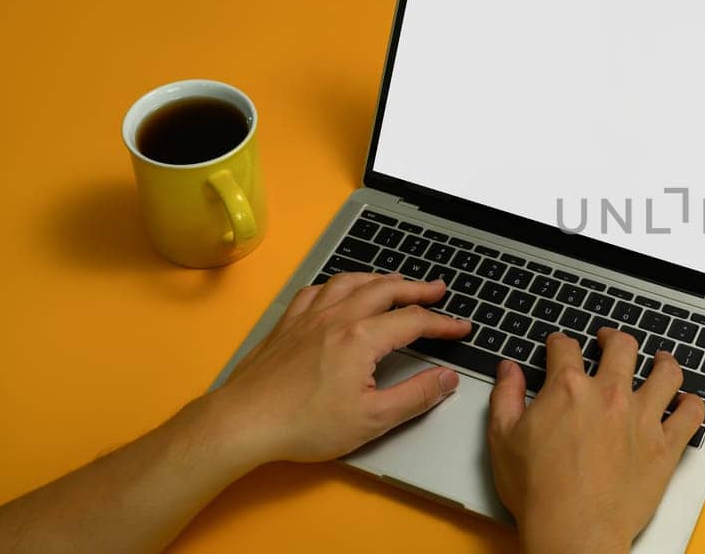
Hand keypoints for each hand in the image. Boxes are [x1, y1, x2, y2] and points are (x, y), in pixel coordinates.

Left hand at [209, 272, 471, 463]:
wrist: (243, 422)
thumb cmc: (304, 425)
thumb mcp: (373, 419)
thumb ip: (416, 396)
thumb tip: (447, 379)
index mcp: (362, 339)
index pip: (414, 322)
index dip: (443, 324)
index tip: (461, 328)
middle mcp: (337, 318)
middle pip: (386, 290)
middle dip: (416, 289)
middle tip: (437, 289)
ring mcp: (309, 317)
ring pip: (351, 282)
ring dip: (379, 279)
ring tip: (395, 281)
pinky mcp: (287, 324)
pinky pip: (317, 291)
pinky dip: (338, 285)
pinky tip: (340, 291)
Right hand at [488, 328, 704, 553]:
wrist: (573, 530)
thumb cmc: (538, 492)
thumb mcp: (503, 439)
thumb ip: (506, 397)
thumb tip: (508, 370)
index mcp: (569, 388)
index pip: (566, 348)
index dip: (560, 343)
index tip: (559, 346)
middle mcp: (610, 395)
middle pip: (622, 347)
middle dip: (613, 338)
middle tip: (609, 340)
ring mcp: (643, 418)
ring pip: (666, 373)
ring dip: (663, 362)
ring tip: (660, 360)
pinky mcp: (665, 446)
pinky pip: (691, 415)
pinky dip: (692, 404)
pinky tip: (687, 401)